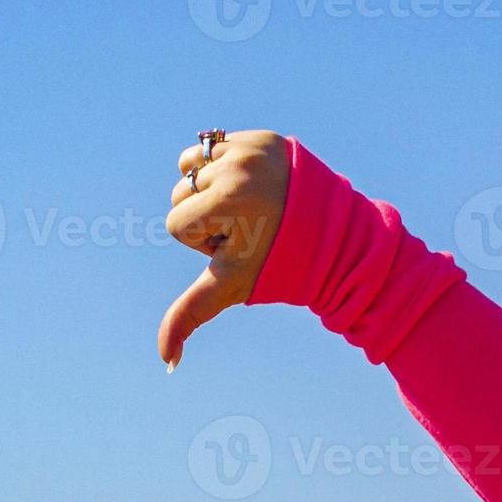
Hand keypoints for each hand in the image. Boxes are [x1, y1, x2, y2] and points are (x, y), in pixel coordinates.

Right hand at [159, 130, 291, 370]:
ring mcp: (251, 146)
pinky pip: (215, 145)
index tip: (239, 244)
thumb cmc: (278, 268)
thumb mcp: (227, 287)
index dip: (202, 242)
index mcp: (227, 200)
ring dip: (210, 189)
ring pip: (193, 166)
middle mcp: (237, 166)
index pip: (176, 223)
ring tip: (248, 208)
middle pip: (182, 193)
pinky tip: (248, 187)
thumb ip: (189, 318)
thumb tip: (167, 364)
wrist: (335, 241)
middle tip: (247, 228)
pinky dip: (222, 166)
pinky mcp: (262, 137)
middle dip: (207, 216)